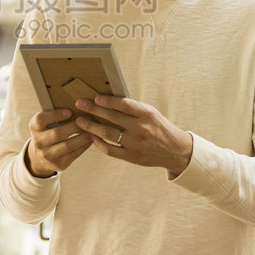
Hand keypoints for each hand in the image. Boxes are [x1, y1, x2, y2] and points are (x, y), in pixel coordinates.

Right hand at [25, 108, 92, 177]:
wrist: (40, 157)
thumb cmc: (48, 133)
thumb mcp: (45, 124)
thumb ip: (55, 115)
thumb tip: (79, 106)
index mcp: (34, 127)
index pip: (41, 119)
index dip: (55, 115)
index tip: (69, 111)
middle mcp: (38, 142)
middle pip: (57, 133)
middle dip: (75, 126)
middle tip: (88, 120)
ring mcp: (47, 155)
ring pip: (68, 145)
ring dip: (83, 137)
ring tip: (93, 131)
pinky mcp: (58, 164)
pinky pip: (74, 154)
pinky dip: (84, 146)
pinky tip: (91, 140)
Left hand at [74, 96, 193, 176]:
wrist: (175, 150)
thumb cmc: (159, 127)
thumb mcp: (151, 113)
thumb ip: (133, 108)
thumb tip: (108, 99)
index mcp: (146, 114)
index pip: (123, 105)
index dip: (107, 101)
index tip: (95, 98)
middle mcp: (140, 128)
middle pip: (111, 117)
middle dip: (93, 110)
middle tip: (79, 104)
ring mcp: (135, 143)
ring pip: (107, 133)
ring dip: (91, 126)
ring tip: (80, 121)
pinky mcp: (131, 156)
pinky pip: (110, 150)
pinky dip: (99, 143)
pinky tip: (91, 137)